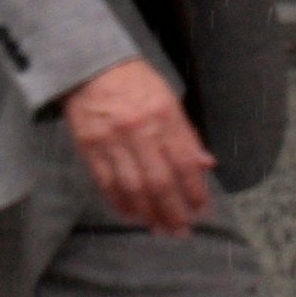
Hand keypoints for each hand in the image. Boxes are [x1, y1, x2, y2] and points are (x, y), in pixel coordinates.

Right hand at [63, 57, 215, 236]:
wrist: (90, 66)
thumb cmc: (134, 82)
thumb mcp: (169, 99)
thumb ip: (187, 134)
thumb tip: (206, 164)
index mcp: (164, 116)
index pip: (185, 162)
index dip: (195, 190)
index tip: (202, 209)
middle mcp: (139, 130)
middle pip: (160, 182)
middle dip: (173, 211)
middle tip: (181, 230)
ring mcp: (112, 141)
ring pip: (133, 188)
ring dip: (148, 213)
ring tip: (159, 228)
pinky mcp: (89, 147)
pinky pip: (107, 183)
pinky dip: (120, 203)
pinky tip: (131, 215)